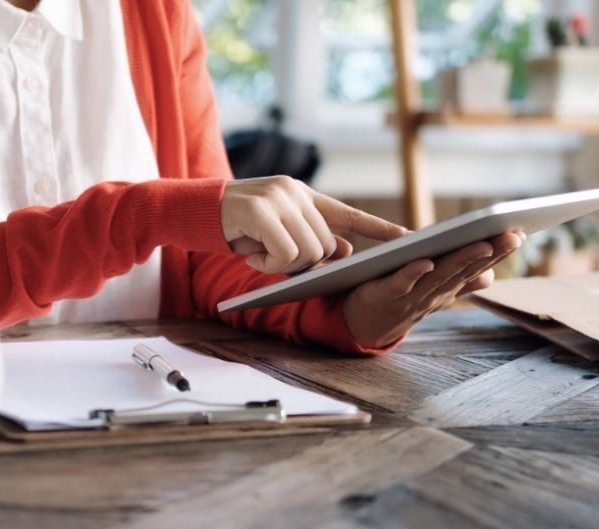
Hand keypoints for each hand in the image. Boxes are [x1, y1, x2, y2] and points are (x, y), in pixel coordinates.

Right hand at [220, 176, 407, 273]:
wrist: (190, 210)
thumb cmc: (233, 226)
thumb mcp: (275, 231)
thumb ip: (309, 236)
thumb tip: (346, 251)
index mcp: (301, 194)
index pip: (348, 212)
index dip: (379, 227)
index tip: (409, 237)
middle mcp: (294, 191)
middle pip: (325, 245)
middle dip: (304, 263)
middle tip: (270, 259)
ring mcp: (278, 199)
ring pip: (308, 253)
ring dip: (283, 266)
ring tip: (258, 255)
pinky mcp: (260, 212)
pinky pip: (284, 255)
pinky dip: (268, 264)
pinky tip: (250, 254)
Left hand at [342, 231, 523, 347]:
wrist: (363, 327)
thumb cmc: (400, 301)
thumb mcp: (433, 293)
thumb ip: (459, 283)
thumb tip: (491, 276)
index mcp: (446, 288)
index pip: (477, 268)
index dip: (498, 253)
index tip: (521, 234)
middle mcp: (433, 292)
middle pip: (463, 269)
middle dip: (490, 253)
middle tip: (514, 235)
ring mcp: (410, 295)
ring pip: (439, 275)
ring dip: (461, 260)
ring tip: (481, 243)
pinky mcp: (383, 294)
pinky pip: (400, 283)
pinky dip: (413, 273)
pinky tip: (426, 261)